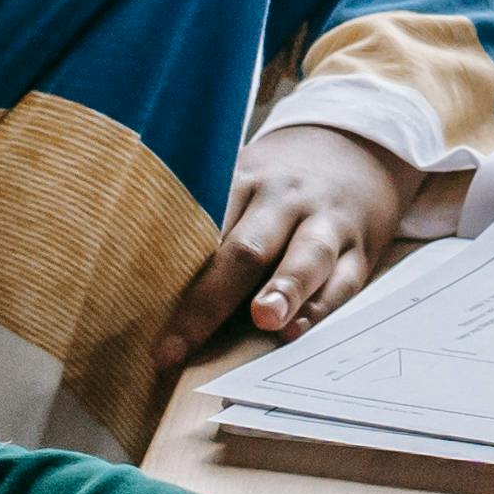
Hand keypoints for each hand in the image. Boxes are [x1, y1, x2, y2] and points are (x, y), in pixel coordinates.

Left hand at [156, 126, 421, 377]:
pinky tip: (297, 330)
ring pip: (307, 255)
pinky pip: (343, 281)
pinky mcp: (359, 250)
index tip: (134, 313)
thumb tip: (142, 291)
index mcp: (244, 181)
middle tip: (179, 342)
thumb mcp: (241, 180)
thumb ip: (204, 223)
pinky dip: (320, 308)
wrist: (353, 151)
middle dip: (212, 297)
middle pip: (247, 247)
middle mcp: (285, 200)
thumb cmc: (275, 186)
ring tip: (265, 319)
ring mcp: (327, 223)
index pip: (201, 225)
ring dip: (285, 288)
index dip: (167, 271)